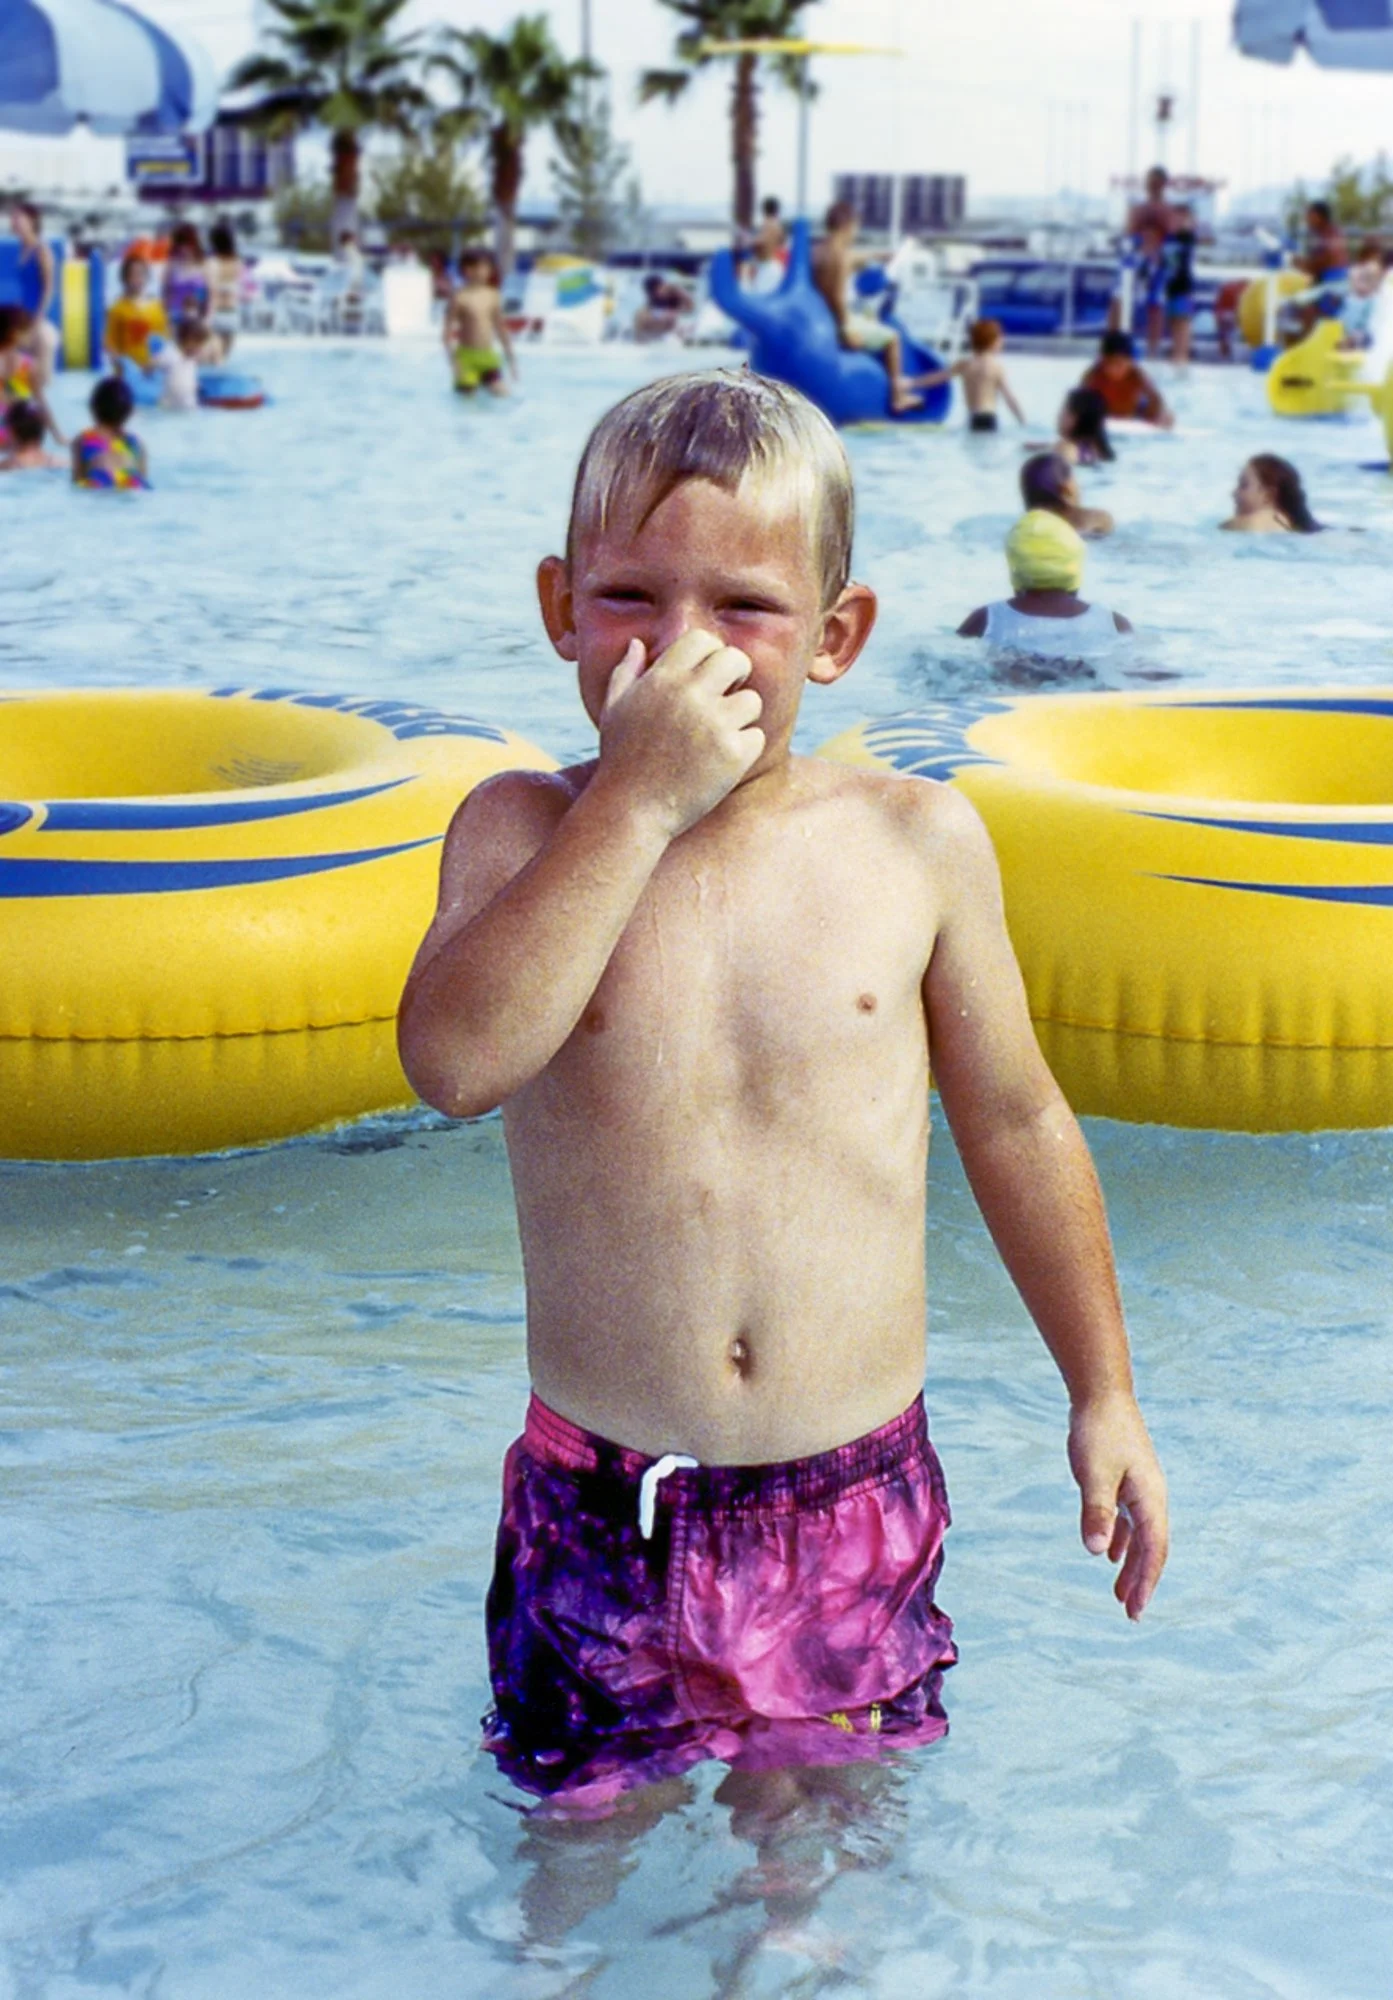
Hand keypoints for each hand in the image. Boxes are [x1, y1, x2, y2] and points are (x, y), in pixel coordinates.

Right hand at [596, 629, 764, 839]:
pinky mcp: (732, 754)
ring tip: (720, 737)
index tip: (709, 675)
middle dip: (737, 675)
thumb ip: (625, 672)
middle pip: (736, 659)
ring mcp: (714, 724)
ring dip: (742, 717)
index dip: (711, 654)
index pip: (702, 640)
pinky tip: (720, 763)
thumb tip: (637, 644)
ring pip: (753, 701)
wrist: (630, 810)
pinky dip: (744, 750)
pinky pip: (756, 737)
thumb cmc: (620, 760)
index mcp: (662, 679)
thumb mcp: (613, 710)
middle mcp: (689, 695)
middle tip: (730, 695)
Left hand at [1067, 1390, 1168, 1619]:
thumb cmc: (1098, 1431)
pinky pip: (1129, 1519)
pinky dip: (1121, 1539)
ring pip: (1140, 1536)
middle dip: (1141, 1581)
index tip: (1134, 1611)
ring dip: (1131, 1565)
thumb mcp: (1093, 1474)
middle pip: (1151, 1548)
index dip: (1145, 1583)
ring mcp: (1140, 1487)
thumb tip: (1097, 1552)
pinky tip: (1108, 1553)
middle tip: (1129, 1613)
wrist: (1101, 1393)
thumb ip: (1097, 1511)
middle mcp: (1151, 1496)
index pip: (1153, 1551)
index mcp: (1150, 1498)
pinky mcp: (1127, 1479)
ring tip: (1118, 1593)